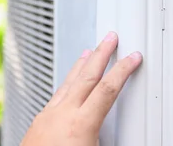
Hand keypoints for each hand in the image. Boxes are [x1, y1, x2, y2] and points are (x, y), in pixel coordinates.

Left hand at [21, 32, 142, 145]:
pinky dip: (67, 81)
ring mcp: (48, 116)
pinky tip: (68, 82)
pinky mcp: (39, 121)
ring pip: (68, 82)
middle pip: (87, 76)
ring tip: (89, 51)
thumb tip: (130, 139)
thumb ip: (112, 142)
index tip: (133, 57)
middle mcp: (63, 115)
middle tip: (110, 38)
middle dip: (102, 54)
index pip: (107, 89)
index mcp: (81, 125)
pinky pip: (57, 93)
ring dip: (81, 64)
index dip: (123, 71)